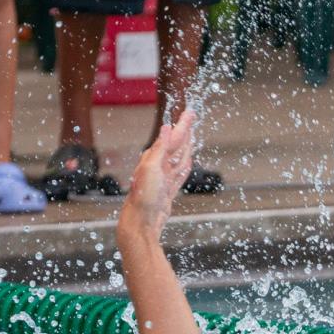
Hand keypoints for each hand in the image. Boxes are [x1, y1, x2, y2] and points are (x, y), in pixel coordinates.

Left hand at [121, 110, 196, 236]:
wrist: (142, 221)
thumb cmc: (144, 195)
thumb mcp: (152, 168)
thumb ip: (160, 147)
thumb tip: (166, 127)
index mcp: (154, 158)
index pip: (172, 137)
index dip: (183, 124)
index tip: (190, 112)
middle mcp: (159, 166)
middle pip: (176, 144)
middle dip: (185, 130)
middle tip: (192, 116)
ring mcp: (164, 178)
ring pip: (179, 158)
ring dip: (186, 146)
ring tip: (191, 135)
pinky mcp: (168, 191)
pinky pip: (179, 174)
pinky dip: (185, 166)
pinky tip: (188, 161)